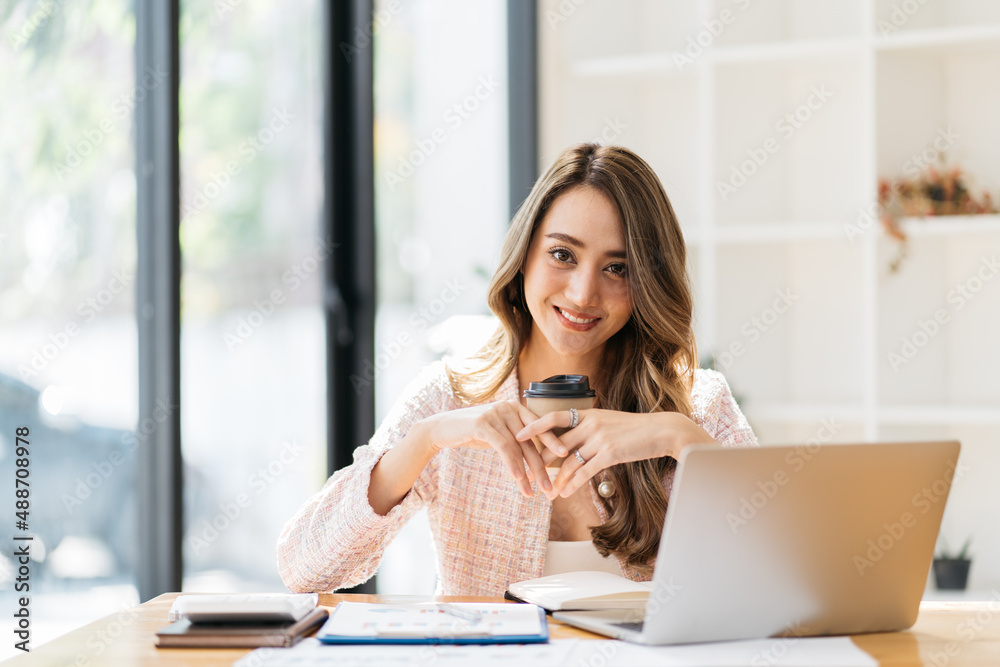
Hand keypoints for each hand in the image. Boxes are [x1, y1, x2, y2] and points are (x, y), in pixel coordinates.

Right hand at [420, 400, 568, 497]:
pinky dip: (512, 465)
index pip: (540, 426)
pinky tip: (517, 480)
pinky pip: (504, 448)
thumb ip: (516, 438)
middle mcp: (509, 407)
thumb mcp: (498, 433)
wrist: (443, 428)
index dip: (553, 441)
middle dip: (542, 466)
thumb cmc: (473, 432)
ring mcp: (496, 414)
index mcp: (516, 408)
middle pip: (531, 441)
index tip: (566, 457)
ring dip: (526, 473)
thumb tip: (536, 456)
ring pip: (518, 447)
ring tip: (532, 492)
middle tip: (550, 487)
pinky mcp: (484, 423)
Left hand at [515, 409, 715, 499]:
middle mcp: (591, 423)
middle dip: (540, 460)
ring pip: (569, 461)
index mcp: (589, 414)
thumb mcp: (610, 422)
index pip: (554, 417)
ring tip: (547, 492)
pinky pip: (584, 471)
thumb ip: (591, 428)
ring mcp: (599, 438)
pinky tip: (565, 493)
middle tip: (528, 473)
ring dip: (557, 479)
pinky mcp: (609, 453)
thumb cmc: (637, 429)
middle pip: (557, 444)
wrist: (662, 431)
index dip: (534, 426)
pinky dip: (572, 484)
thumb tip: (574, 440)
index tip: (518, 435)